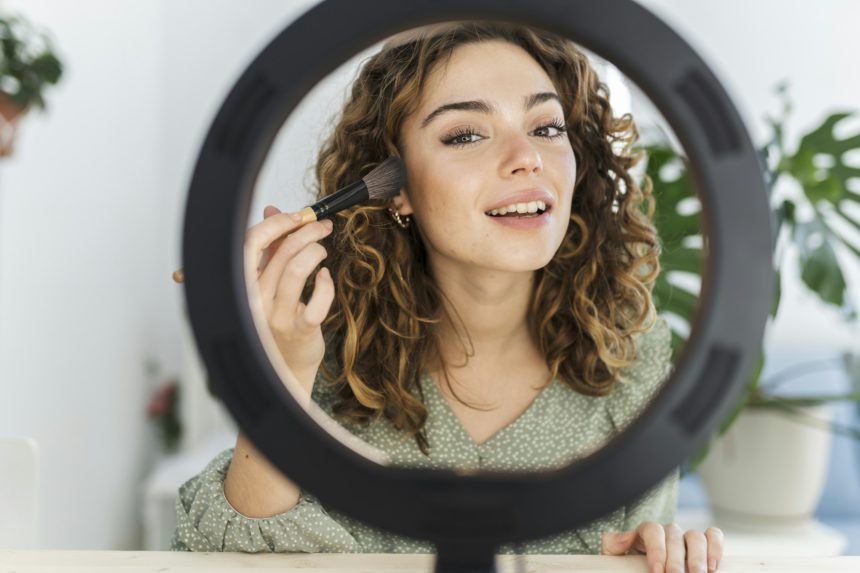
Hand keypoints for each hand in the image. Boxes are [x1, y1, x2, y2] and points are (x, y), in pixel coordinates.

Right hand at [244, 205, 334, 394]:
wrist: (285, 366)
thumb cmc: (278, 320)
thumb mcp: (269, 282)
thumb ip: (270, 248)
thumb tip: (272, 211)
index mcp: (243, 284)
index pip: (251, 243)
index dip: (278, 223)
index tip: (299, 216)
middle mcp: (254, 299)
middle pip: (281, 251)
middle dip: (306, 231)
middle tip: (322, 227)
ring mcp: (276, 315)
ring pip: (297, 269)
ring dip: (315, 251)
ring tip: (322, 250)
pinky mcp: (299, 330)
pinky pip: (317, 299)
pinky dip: (325, 283)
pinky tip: (325, 278)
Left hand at [601, 521, 723, 572]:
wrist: (637, 569)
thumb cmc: (628, 565)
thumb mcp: (615, 555)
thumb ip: (614, 544)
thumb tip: (627, 538)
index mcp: (645, 531)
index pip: (652, 529)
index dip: (656, 549)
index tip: (657, 571)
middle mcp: (667, 532)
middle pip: (674, 535)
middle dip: (676, 559)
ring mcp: (686, 537)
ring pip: (696, 536)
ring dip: (698, 557)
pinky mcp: (704, 545)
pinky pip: (713, 536)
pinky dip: (715, 548)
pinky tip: (713, 567)